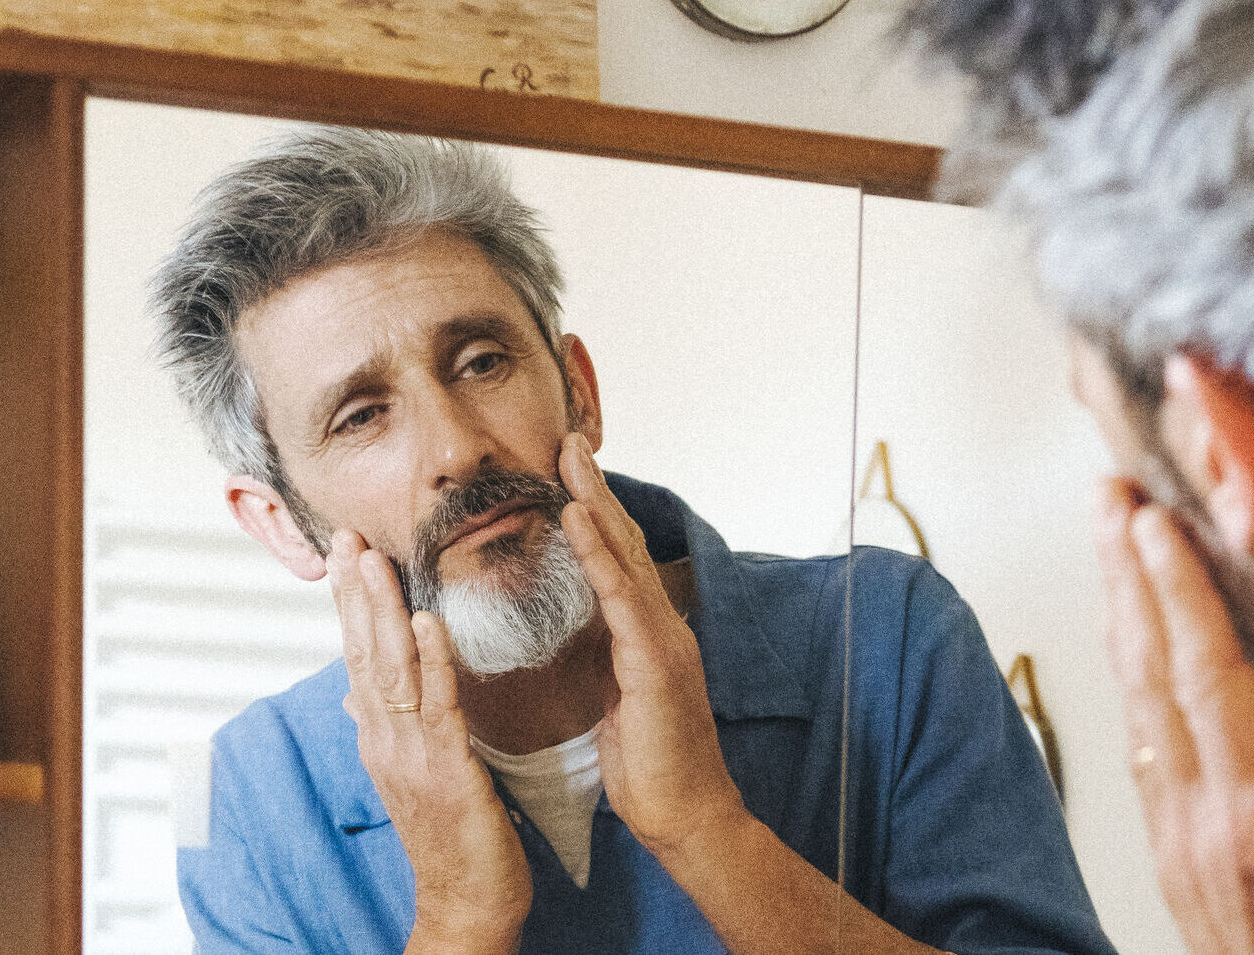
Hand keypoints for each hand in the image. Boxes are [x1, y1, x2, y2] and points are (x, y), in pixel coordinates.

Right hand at [331, 531, 528, 950]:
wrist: (468, 905)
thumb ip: (395, 729)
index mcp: (383, 739)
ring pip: (391, 671)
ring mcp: (409, 757)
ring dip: (383, 612)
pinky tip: (429, 622)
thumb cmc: (457, 839)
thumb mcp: (420, 775)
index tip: (348, 554)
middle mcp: (385, 742)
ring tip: (376, 560)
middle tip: (348, 537)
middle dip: (356, 594)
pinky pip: (437, 707)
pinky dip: (431, 662)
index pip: (360, 659)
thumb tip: (360, 694)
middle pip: (364, 655)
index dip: (353, 606)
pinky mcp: (446, 772)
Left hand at [558, 433, 745, 857]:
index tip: (567, 472)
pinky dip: (596, 551)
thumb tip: (578, 635)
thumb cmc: (651, 768)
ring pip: (625, 555)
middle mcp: (661, 625)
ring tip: (569, 456)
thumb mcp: (618, 702)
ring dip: (595, 500)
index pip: (618, 562)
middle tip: (568, 439)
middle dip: (595, 488)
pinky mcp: (655, 660)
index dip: (594, 514)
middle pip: (624, 543)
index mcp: (648, 635)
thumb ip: (605, 661)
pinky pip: (620, 595)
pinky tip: (575, 516)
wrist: (687, 814)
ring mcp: (663, 638)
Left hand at [1098, 479, 1253, 954]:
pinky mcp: (1178, 855)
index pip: (1207, 684)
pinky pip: (1145, 739)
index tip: (1157, 521)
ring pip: (1137, 701)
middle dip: (1128, 575)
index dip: (1180, 596)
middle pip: (1149, 675)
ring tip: (1110, 536)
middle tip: (1107, 490)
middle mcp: (1199, 826)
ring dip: (1122, 612)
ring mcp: (1178, 840)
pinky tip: (1139, 641)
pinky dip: (1135, 669)